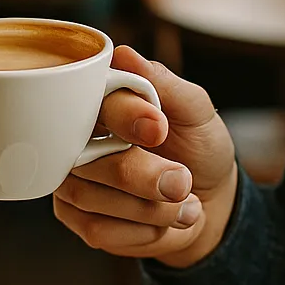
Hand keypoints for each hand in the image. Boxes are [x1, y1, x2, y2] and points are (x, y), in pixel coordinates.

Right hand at [53, 47, 236, 267]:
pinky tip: (162, 221)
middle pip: (87, 158)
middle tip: (183, 181)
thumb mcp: (196, 113)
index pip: (93, 101)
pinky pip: (98, 227)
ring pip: (92, 197)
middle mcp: (78, 138)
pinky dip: (141, 229)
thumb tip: (124, 54)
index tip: (158, 129)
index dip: (124, 115)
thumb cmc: (199, 149)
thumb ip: (164, 85)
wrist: (211, 203)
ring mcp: (73, 179)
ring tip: (183, 201)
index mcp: (103, 103)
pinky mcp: (77, 218)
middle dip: (143, 176)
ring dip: (150, 206)